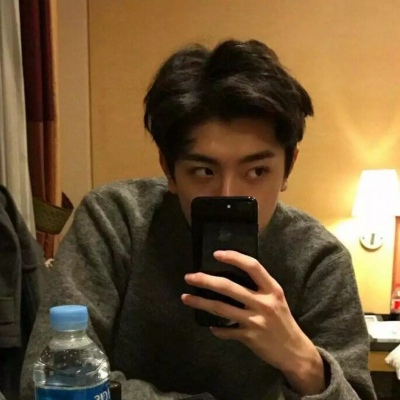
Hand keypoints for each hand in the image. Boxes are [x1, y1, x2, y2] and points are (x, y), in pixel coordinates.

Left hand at [181, 250, 324, 394]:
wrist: (295, 351)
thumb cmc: (282, 320)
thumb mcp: (276, 299)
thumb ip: (258, 288)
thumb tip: (229, 278)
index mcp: (272, 289)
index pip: (252, 266)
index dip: (234, 258)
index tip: (217, 254)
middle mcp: (263, 302)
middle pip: (228, 287)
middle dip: (205, 280)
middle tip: (189, 277)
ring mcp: (255, 320)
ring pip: (220, 308)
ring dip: (200, 302)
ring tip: (186, 297)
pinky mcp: (248, 337)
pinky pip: (225, 330)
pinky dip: (216, 328)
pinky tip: (209, 325)